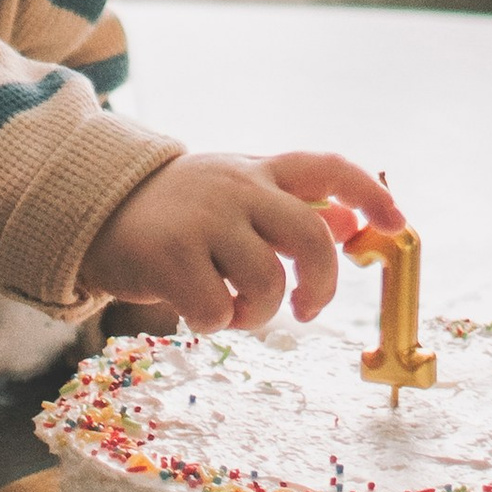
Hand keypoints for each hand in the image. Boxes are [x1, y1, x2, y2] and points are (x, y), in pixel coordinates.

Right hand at [81, 148, 403, 333]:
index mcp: (257, 170)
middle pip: (310, 235)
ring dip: (258, 313)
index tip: (398, 224)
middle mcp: (236, 186)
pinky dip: (216, 324)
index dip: (370, 194)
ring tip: (234, 309)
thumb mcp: (236, 199)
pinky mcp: (171, 254)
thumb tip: (356, 232)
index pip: (328, 167)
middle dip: (321, 283)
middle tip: (307, 309)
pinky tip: (197, 310)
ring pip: (267, 282)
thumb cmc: (180, 214)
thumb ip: (288, 211)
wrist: (94, 209)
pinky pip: (218, 311)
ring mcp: (204, 218)